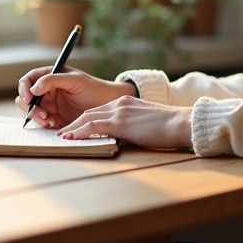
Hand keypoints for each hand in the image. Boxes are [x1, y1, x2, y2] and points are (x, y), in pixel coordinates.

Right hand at [15, 65, 135, 128]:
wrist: (108, 105)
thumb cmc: (93, 88)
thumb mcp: (74, 80)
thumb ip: (52, 80)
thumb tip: (33, 88)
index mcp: (49, 76)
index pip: (28, 80)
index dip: (24, 88)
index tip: (29, 97)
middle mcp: (46, 91)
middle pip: (25, 98)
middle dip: (30, 107)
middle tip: (43, 114)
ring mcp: (49, 105)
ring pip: (31, 112)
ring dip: (37, 118)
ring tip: (50, 121)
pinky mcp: (53, 119)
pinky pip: (41, 123)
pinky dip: (44, 125)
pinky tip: (55, 124)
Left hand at [58, 96, 192, 149]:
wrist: (181, 124)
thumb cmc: (167, 128)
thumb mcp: (144, 124)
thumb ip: (129, 128)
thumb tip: (118, 139)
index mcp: (125, 102)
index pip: (98, 110)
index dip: (84, 120)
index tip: (74, 128)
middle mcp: (119, 103)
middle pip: (89, 113)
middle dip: (73, 124)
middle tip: (62, 133)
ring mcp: (119, 111)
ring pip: (87, 118)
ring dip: (72, 129)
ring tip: (62, 137)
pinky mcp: (121, 122)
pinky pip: (93, 126)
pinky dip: (79, 132)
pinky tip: (70, 138)